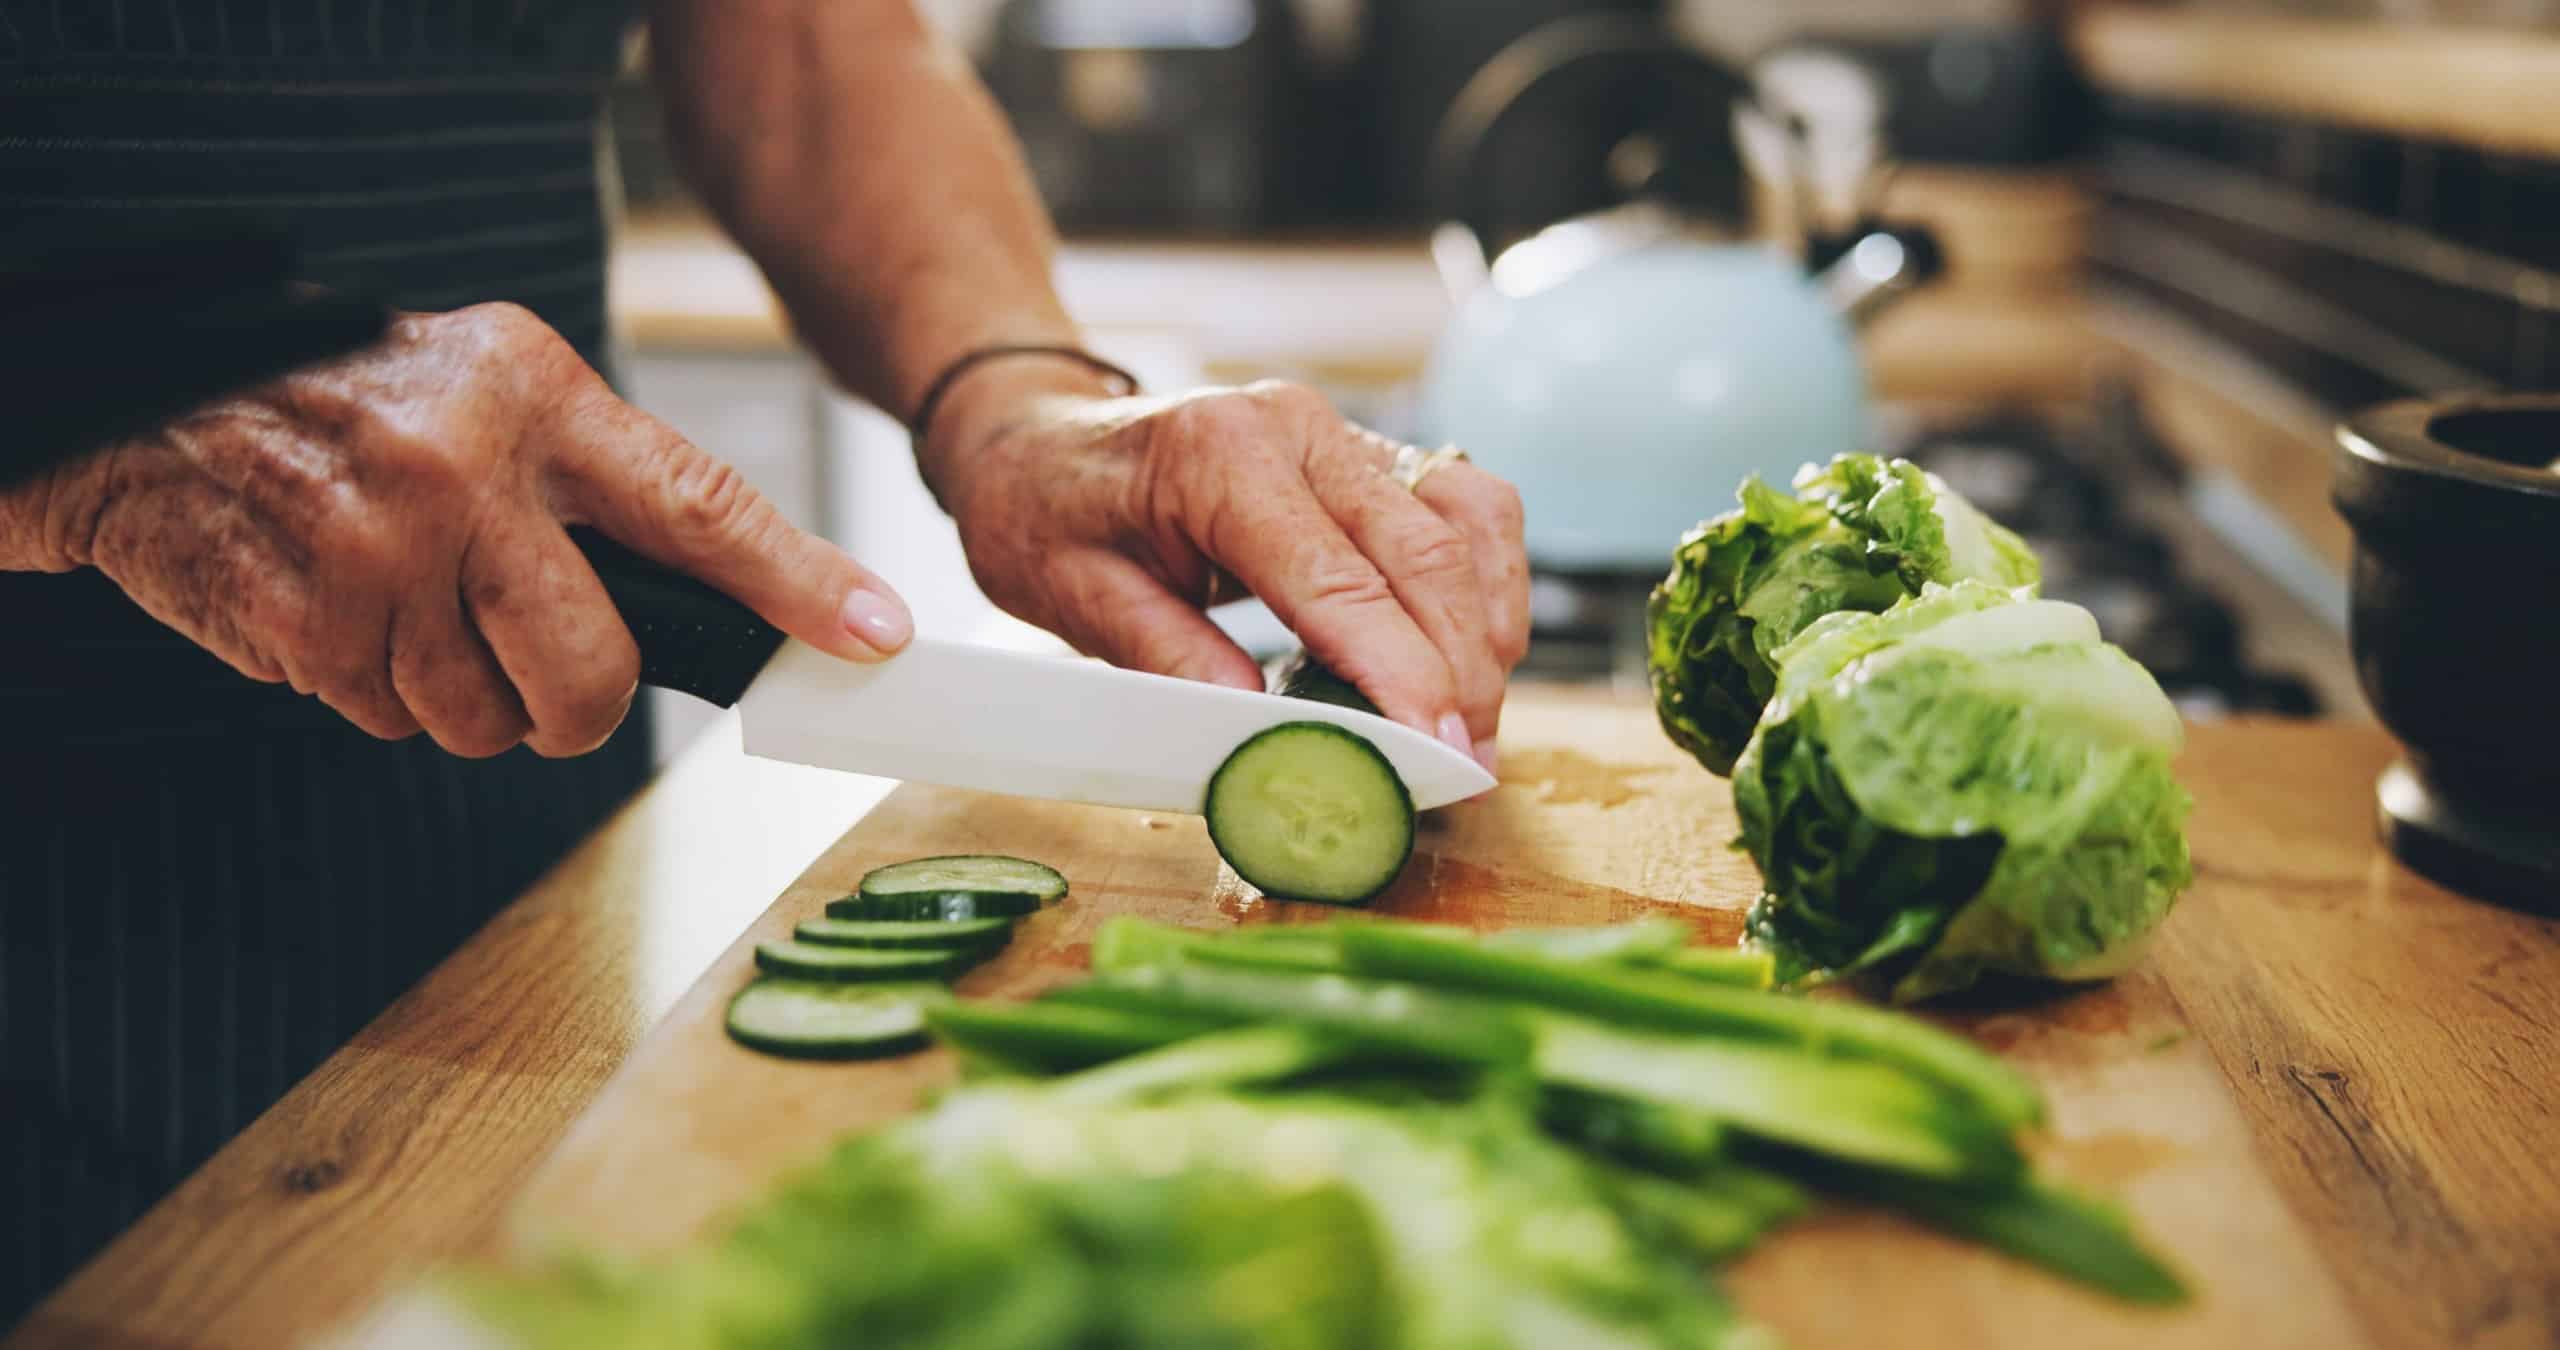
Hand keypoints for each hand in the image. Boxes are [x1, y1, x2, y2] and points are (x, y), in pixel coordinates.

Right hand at [0, 303, 911, 756]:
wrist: (149, 401)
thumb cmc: (351, 396)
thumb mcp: (492, 387)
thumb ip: (596, 481)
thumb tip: (730, 601)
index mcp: (538, 395)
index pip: (701, 505)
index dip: (798, 583)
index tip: (874, 636)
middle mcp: (468, 472)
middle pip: (596, 672)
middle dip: (575, 705)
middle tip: (534, 668)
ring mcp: (383, 552)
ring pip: (488, 719)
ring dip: (460, 696)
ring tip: (409, 601)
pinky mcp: (309, 622)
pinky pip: (393, 720)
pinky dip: (377, 690)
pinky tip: (346, 609)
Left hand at [920, 366, 1529, 770]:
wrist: (1036, 439)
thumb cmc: (1046, 514)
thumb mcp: (1074, 598)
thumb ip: (1169, 657)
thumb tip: (1264, 732)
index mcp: (1218, 456)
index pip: (1339, 577)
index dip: (1402, 670)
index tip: (1437, 750)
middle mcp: (1297, 427)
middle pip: (1425, 551)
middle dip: (1462, 670)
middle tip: (1467, 768)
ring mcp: (1340, 431)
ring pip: (1467, 519)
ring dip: (1488, 625)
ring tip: (1474, 726)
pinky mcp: (1366, 451)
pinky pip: (1464, 504)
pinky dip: (1486, 581)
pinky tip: (1472, 653)